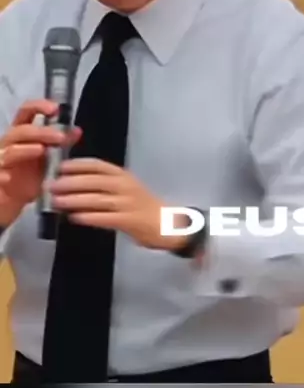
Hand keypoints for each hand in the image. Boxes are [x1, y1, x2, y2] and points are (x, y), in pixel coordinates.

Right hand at [0, 100, 81, 227]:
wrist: (9, 203)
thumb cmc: (26, 178)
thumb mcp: (46, 159)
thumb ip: (60, 144)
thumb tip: (77, 130)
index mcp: (21, 135)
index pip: (26, 112)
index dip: (39, 106)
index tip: (55, 109)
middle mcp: (9, 144)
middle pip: (21, 131)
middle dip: (41, 132)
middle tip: (61, 138)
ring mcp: (0, 160)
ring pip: (10, 150)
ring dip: (26, 150)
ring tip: (42, 150)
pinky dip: (3, 174)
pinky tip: (10, 177)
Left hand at [47, 157, 190, 250]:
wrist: (169, 223)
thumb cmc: (143, 205)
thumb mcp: (126, 188)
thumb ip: (105, 184)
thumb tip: (75, 183)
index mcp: (123, 175)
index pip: (98, 165)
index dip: (77, 164)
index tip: (60, 167)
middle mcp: (125, 186)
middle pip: (94, 181)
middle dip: (71, 182)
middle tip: (51, 185)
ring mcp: (128, 203)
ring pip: (97, 199)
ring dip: (75, 200)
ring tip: (57, 202)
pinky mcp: (130, 221)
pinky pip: (105, 218)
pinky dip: (89, 217)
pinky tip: (74, 218)